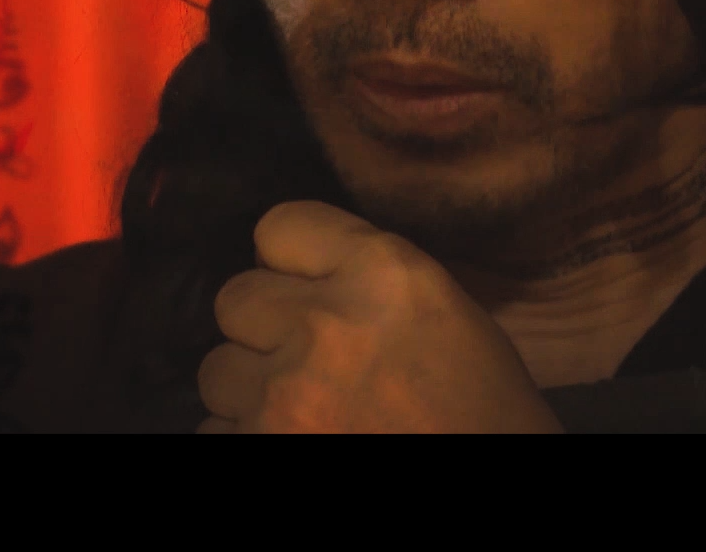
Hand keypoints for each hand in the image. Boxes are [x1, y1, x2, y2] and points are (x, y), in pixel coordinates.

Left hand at [196, 200, 563, 433]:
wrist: (490, 480)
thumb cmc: (483, 403)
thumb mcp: (443, 307)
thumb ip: (367, 276)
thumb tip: (298, 272)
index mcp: (383, 271)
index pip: (279, 225)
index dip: (291, 259)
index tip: (306, 283)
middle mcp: (325, 323)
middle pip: (235, 296)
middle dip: (263, 324)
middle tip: (303, 351)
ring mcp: (285, 395)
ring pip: (216, 368)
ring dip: (250, 386)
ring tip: (300, 403)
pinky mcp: (261, 449)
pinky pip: (215, 429)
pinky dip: (246, 434)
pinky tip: (295, 435)